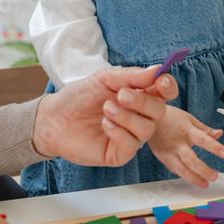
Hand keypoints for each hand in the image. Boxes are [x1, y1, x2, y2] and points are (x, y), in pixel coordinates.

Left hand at [32, 65, 176, 166]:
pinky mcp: (120, 153)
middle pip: (160, 111)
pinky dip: (118, 132)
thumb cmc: (79, 97)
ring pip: (147, 129)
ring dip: (127, 117)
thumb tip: (159, 70)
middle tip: (121, 95)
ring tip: (106, 109)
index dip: (168, 87)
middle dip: (143, 102)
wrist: (55, 118)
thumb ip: (132, 76)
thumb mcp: (104, 79)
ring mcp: (131, 136)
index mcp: (139, 95)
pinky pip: (132, 145)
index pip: (164, 93)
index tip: (161, 82)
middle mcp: (139, 116)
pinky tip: (104, 125)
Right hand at [148, 106, 223, 188]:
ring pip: (182, 169)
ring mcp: (169, 152)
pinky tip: (192, 178)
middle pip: (191, 160)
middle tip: (214, 176)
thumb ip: (204, 129)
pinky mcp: (163, 158)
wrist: (146, 119)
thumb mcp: (188, 118)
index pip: (202, 139)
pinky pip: (175, 169)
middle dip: (204, 170)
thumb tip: (219, 134)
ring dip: (194, 179)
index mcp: (186, 131)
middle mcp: (177, 143)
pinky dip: (184, 175)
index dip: (214, 147)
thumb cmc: (169, 117)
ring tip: (205, 184)